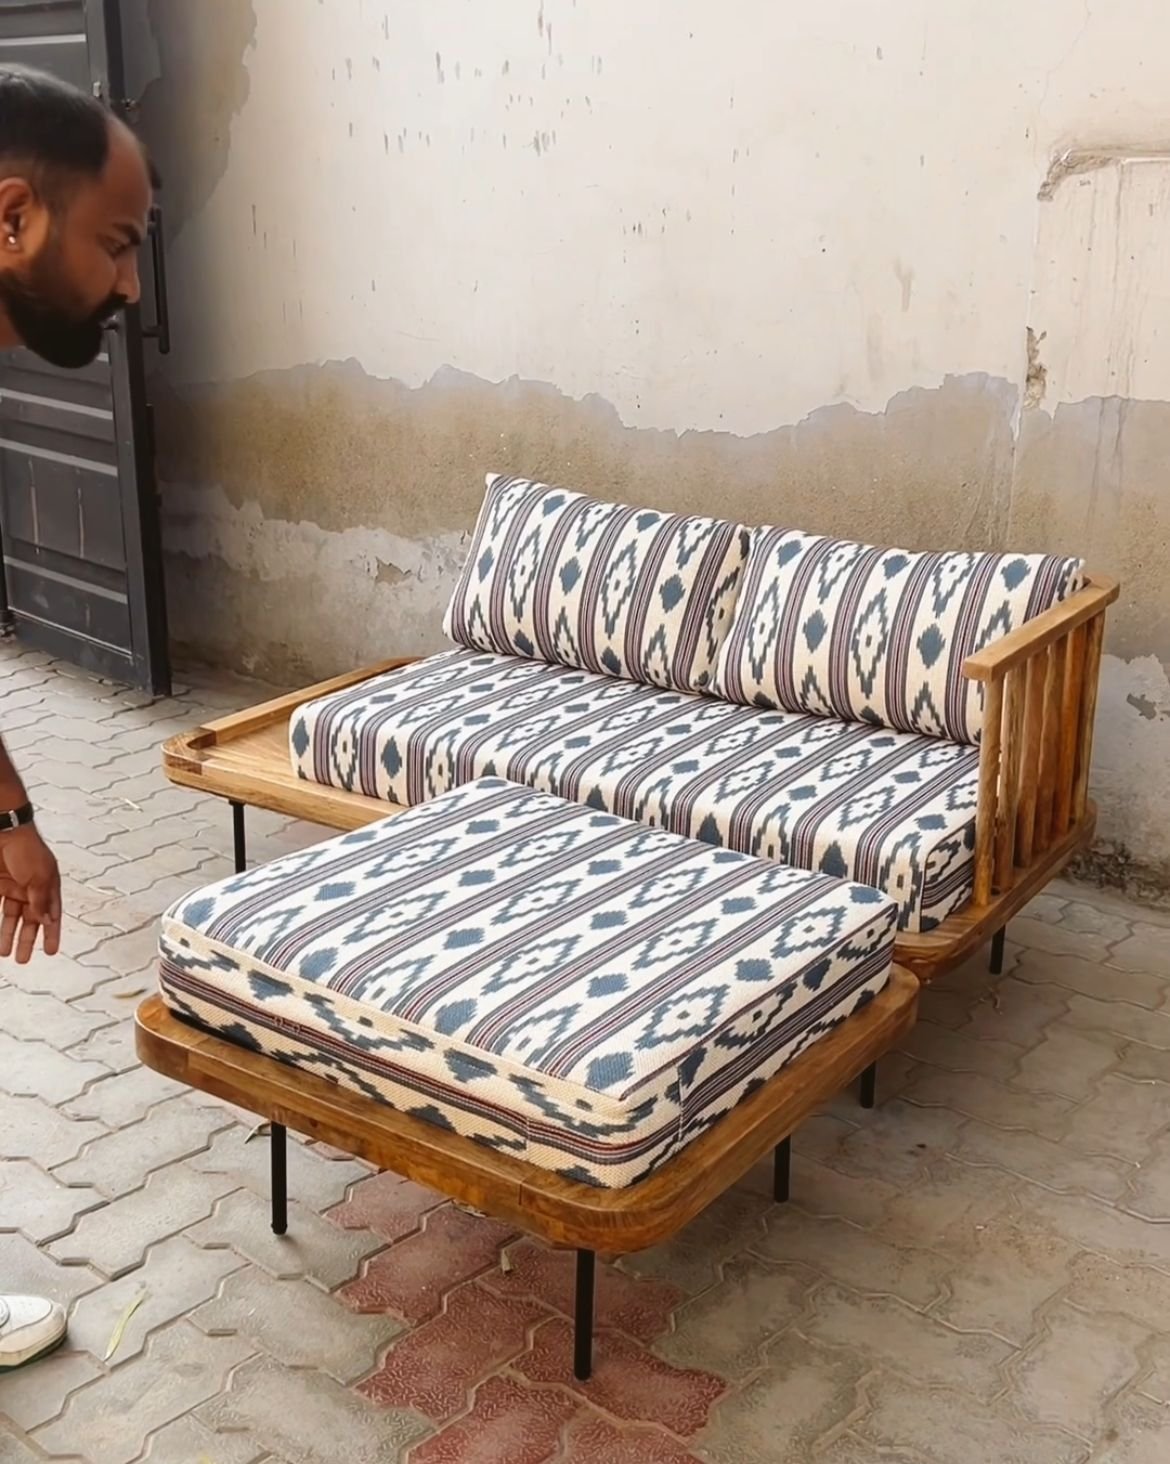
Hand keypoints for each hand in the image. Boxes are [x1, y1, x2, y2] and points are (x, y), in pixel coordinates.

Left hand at [0, 824, 61, 961]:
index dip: (52, 933)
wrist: (4, 830)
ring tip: (4, 952)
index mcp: (48, 886)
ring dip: (8, 934)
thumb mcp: (39, 877)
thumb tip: (46, 921)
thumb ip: (41, 900)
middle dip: (27, 940)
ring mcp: (13, 887)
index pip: (51, 915)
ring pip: (11, 917)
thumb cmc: (26, 847)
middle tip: (23, 959)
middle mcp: (31, 889)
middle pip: (30, 919)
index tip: (51, 951)